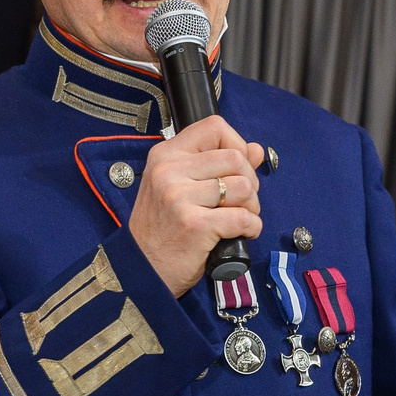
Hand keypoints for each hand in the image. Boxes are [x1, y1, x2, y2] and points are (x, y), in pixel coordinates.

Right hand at [127, 115, 265, 294]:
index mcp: (164, 155)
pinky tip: (241, 233)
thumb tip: (254, 149)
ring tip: (237, 218)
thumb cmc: (161, 229)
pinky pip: (242, 217)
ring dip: (251, 207)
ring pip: (243, 187)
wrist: (141, 269)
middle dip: (249, 181)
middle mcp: (169, 171)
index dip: (235, 144)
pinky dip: (251, 227)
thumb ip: (215, 164)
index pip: (213, 127)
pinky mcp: (194, 224)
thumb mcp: (179, 187)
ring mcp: (179, 197)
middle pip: (235, 158)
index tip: (235, 167)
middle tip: (240, 201)